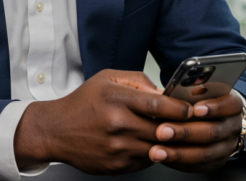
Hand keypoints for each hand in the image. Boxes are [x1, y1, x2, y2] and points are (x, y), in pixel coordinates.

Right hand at [14, 70, 192, 174]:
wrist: (56, 131)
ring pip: (158, 148)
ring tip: (168, 134)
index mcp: (117, 99)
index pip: (160, 104)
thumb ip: (138, 81)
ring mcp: (117, 148)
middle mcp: (118, 124)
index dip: (180, 108)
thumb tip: (165, 91)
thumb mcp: (107, 79)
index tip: (189, 109)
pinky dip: (152, 154)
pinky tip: (147, 144)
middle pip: (163, 129)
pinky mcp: (116, 166)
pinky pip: (146, 162)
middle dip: (178, 127)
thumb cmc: (83, 103)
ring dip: (167, 143)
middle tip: (187, 124)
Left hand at [148, 93, 242, 172]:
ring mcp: (226, 147)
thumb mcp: (202, 88)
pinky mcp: (216, 162)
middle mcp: (233, 127)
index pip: (230, 105)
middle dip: (185, 132)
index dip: (213, 108)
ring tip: (157, 151)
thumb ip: (192, 88)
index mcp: (233, 105)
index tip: (193, 109)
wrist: (217, 119)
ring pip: (204, 153)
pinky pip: (198, 166)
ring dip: (178, 153)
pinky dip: (179, 163)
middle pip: (213, 132)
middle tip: (162, 131)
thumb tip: (176, 90)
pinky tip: (164, 158)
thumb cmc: (204, 100)